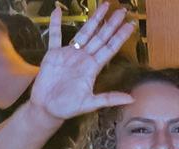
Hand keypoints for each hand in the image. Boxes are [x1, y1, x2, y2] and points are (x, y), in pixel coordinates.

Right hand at [29, 5, 137, 120]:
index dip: (120, 36)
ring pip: (83, 33)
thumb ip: (109, 98)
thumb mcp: (91, 104)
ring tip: (102, 7)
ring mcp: (69, 54)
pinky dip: (55, 24)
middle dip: (111, 23)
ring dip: (93, 20)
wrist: (47, 108)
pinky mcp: (53, 54)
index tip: (130, 25)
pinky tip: (56, 11)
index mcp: (93, 68)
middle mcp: (83, 58)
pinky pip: (54, 36)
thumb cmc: (69, 107)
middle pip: (100, 37)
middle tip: (122, 10)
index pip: (110, 48)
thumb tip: (131, 99)